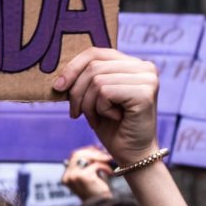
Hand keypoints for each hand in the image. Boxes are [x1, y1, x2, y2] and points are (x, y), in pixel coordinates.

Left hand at [54, 48, 159, 164]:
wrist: (132, 153)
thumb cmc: (112, 127)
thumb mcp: (94, 98)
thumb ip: (86, 79)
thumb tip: (60, 73)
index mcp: (132, 64)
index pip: (95, 52)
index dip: (72, 67)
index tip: (58, 87)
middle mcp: (144, 67)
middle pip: (93, 66)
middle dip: (77, 93)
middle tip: (77, 113)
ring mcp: (147, 78)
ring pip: (97, 80)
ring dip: (88, 104)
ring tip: (98, 117)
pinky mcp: (145, 92)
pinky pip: (105, 92)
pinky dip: (100, 109)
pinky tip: (113, 118)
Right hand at [60, 146, 113, 200]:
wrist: (102, 205)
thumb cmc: (97, 192)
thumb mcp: (89, 175)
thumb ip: (88, 163)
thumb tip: (94, 147)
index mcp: (66, 176)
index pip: (73, 156)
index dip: (86, 151)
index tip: (98, 149)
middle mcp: (67, 176)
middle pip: (78, 154)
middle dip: (93, 152)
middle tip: (105, 155)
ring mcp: (74, 176)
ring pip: (86, 157)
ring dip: (100, 158)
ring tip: (109, 161)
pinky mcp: (84, 176)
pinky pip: (96, 164)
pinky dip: (105, 167)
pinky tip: (110, 173)